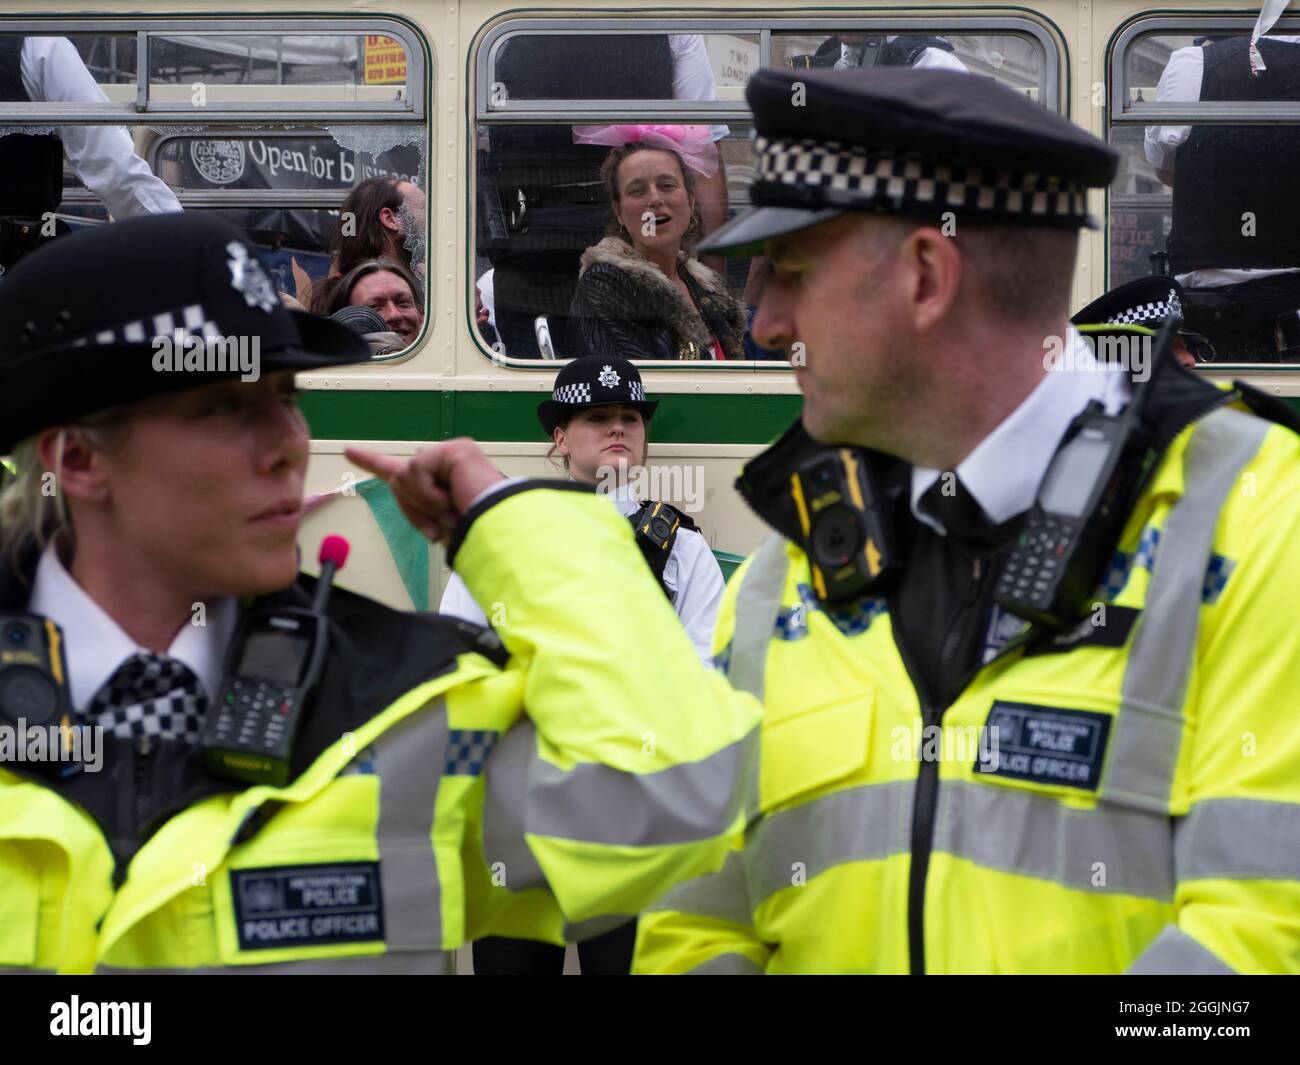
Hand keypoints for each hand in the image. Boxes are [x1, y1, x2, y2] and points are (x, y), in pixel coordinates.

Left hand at [346, 438, 505, 544]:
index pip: (400, 468)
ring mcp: (452, 453)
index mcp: (441, 480)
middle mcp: (446, 461)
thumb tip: (397, 486)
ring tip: (451, 511)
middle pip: (398, 480)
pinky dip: (429, 493)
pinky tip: (452, 498)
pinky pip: (417, 471)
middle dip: (411, 508)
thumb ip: (413, 505)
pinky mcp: (455, 450)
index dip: (372, 461)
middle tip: (440, 524)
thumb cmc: (475, 534)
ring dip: (423, 503)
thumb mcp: (434, 522)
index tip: (349, 451)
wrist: (499, 534)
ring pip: (405, 476)